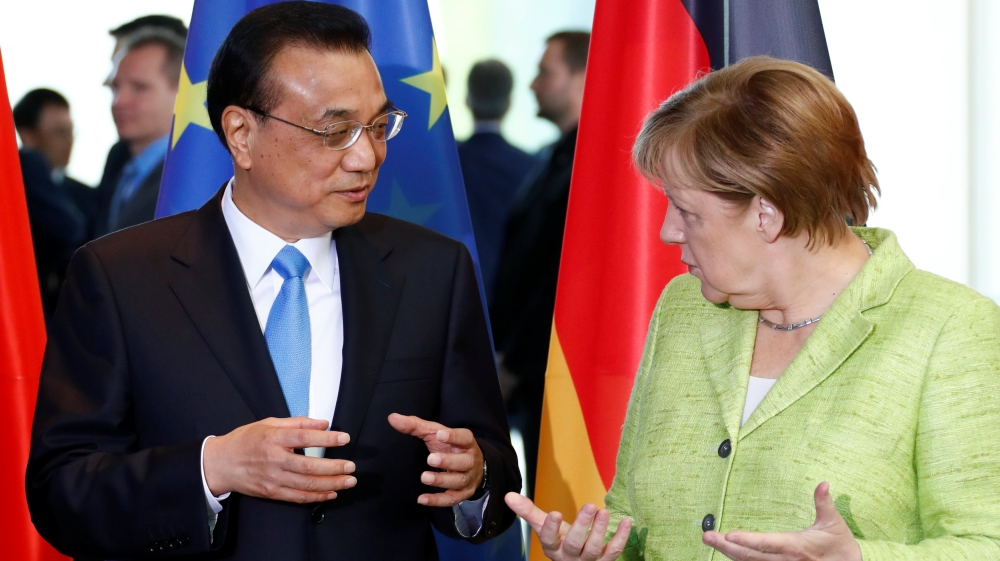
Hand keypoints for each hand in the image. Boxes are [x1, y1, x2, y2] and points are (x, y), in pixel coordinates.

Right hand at [203, 417, 354, 502]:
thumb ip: (298, 423)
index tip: (345, 438)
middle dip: (334, 467)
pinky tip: (331, 493)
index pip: (305, 438)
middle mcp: (274, 459)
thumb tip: (324, 423)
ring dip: (331, 484)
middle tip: (351, 466)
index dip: (327, 439)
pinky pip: (297, 497)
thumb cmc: (245, 440)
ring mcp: (272, 478)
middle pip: (309, 466)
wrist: (220, 463)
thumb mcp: (269, 423)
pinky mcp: (271, 492)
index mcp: (273, 438)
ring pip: (306, 485)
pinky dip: (316, 497)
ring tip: (348, 481)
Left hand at [388, 413, 482, 506]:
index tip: (439, 434)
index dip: (453, 436)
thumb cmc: (449, 446)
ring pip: (459, 481)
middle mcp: (471, 460)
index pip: (464, 438)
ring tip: (424, 477)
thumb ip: (415, 425)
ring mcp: (468, 478)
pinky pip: (451, 499)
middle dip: (447, 461)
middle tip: (430, 459)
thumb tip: (392, 418)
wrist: (470, 466)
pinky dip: (437, 500)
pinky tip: (422, 499)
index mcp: (466, 442)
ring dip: (441, 480)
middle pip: (464, 462)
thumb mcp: (435, 433)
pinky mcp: (463, 494)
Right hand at [505, 492, 630, 560]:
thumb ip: (528, 511)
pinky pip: (614, 551)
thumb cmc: (559, 540)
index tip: (556, 513)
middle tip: (590, 505)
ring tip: (605, 512)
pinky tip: (627, 521)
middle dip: (583, 526)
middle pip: (575, 544)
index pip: (549, 540)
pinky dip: (621, 537)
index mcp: (552, 548)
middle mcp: (569, 558)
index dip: (551, 528)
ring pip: (594, 549)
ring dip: (601, 530)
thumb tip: (508, 495)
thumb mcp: (544, 526)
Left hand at [703, 482, 861, 559]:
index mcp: (795, 546)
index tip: (728, 534)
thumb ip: (823, 503)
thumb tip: (822, 483)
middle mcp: (785, 560)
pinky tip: (728, 554)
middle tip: (706, 536)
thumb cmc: (840, 546)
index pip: (767, 543)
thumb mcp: (833, 523)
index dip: (747, 540)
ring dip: (730, 553)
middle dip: (726, 546)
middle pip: (750, 556)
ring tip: (711, 541)